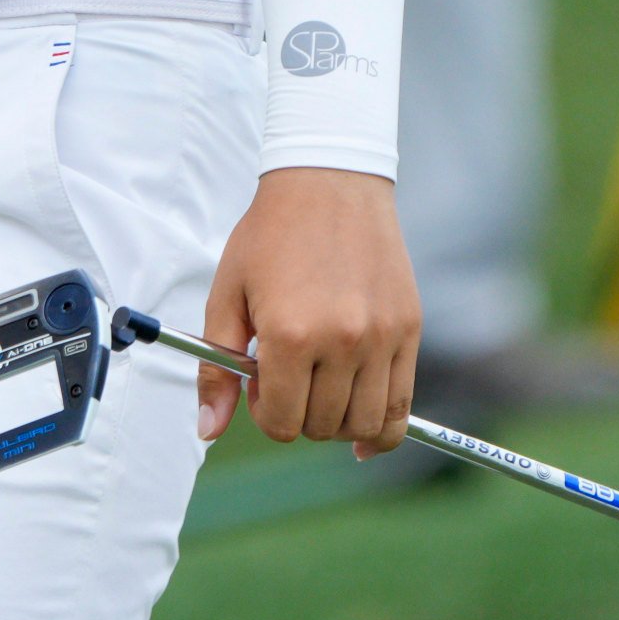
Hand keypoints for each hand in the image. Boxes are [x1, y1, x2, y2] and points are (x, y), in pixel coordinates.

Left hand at [200, 166, 418, 455]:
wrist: (329, 184)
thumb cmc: (270, 236)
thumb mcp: (227, 295)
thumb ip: (216, 369)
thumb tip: (208, 431)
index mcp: (290, 334)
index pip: (281, 422)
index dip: (264, 412)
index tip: (260, 382)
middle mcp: (342, 341)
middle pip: (321, 427)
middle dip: (297, 415)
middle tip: (288, 376)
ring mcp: (382, 338)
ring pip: (363, 425)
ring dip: (335, 423)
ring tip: (320, 387)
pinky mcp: (409, 331)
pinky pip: (403, 407)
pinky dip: (382, 430)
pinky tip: (363, 435)